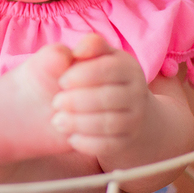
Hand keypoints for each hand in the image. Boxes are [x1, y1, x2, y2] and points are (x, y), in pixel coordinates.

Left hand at [50, 34, 151, 160]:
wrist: (128, 113)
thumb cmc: (102, 79)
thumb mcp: (99, 58)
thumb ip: (89, 47)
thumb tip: (78, 50)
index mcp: (128, 68)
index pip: (109, 69)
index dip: (83, 74)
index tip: (62, 80)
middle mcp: (137, 93)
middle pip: (108, 98)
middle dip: (77, 100)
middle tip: (56, 102)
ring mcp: (135, 119)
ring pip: (108, 123)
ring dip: (79, 123)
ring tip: (57, 121)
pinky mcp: (126, 142)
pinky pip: (108, 145)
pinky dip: (87, 143)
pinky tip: (70, 138)